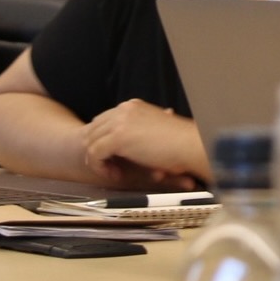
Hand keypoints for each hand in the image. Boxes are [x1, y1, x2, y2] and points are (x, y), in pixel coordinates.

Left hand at [78, 100, 206, 188]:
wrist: (189, 145)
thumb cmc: (179, 142)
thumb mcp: (155, 130)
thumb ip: (140, 131)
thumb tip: (132, 145)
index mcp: (132, 106)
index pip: (104, 121)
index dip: (104, 141)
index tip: (115, 158)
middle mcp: (123, 109)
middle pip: (93, 129)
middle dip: (97, 150)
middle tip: (112, 167)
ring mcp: (119, 121)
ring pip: (90, 141)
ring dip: (98, 160)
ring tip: (114, 172)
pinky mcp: (118, 137)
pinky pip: (94, 153)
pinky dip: (100, 167)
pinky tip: (115, 174)